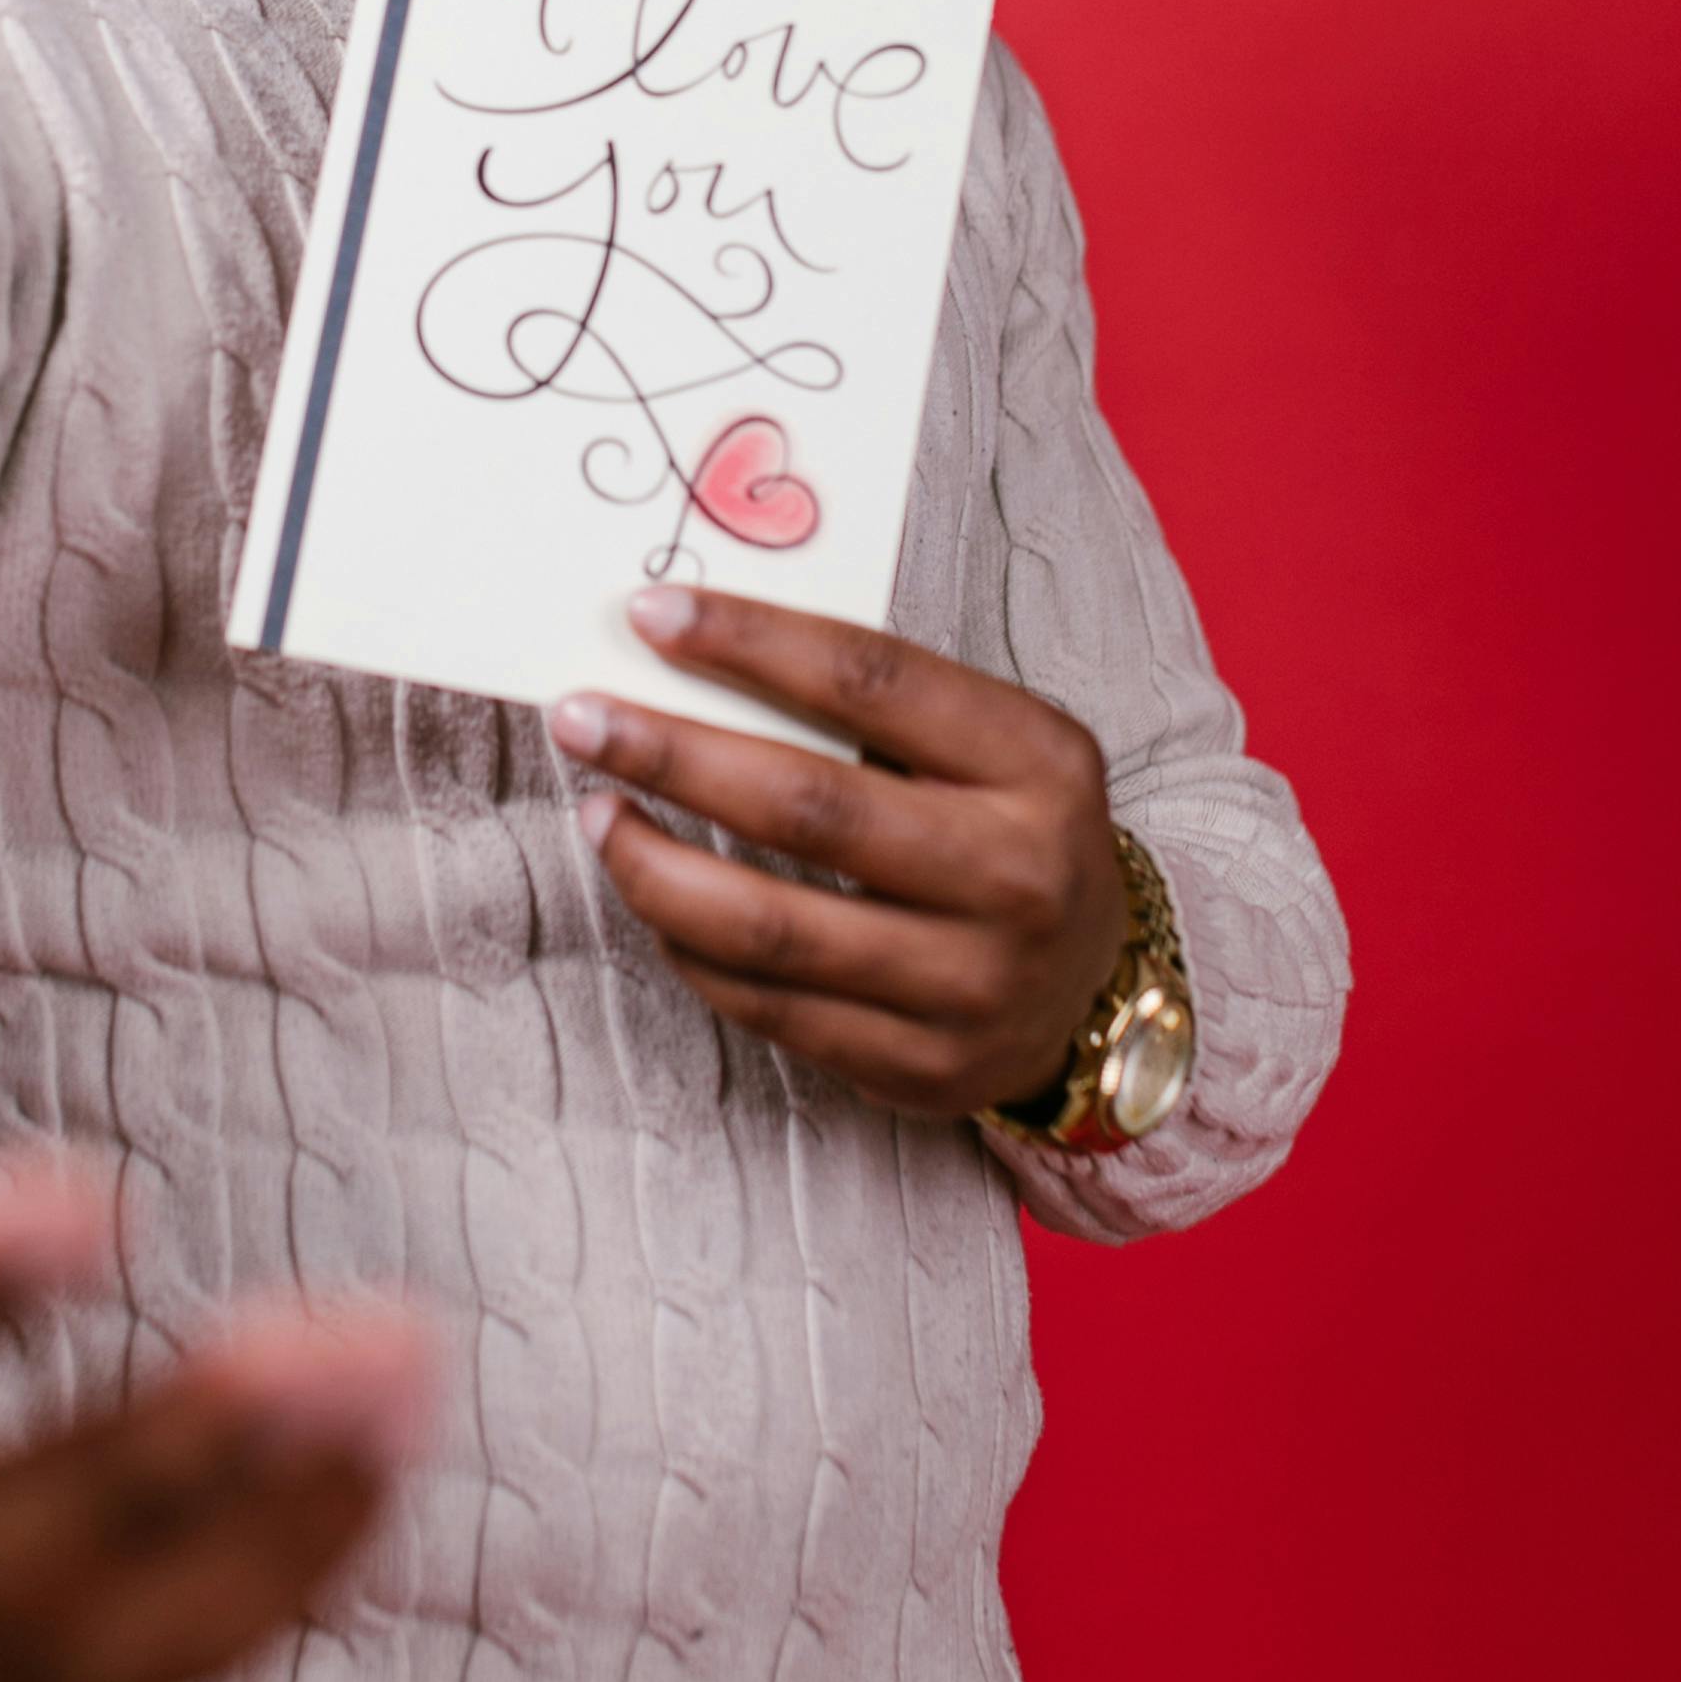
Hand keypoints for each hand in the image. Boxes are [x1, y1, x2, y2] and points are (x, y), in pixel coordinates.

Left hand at [549, 587, 1128, 1122]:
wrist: (1098, 988)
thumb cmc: (1012, 831)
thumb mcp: (994, 746)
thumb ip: (878, 706)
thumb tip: (697, 651)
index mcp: (1039, 765)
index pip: (874, 682)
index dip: (751, 643)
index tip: (651, 614)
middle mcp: (1016, 877)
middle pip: (807, 809)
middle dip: (673, 754)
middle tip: (582, 719)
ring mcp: (970, 986)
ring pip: (769, 928)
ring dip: (654, 866)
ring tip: (597, 812)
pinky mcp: (919, 1066)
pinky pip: (769, 1006)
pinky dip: (690, 948)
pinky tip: (654, 898)